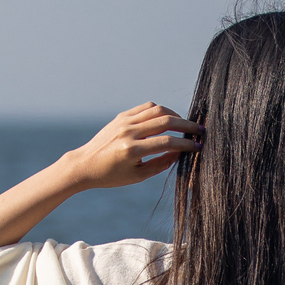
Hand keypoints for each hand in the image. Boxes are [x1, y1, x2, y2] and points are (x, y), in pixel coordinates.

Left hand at [69, 103, 202, 189]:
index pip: (166, 142)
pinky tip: (168, 119)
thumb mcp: (138, 176)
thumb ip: (161, 164)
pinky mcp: (121, 116)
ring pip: (157, 110)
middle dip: (186, 125)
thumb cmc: (112, 175)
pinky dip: (160, 111)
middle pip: (165, 121)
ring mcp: (124, 122)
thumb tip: (180, 153)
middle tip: (199, 130)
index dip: (185, 144)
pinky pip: (146, 108)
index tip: (198, 146)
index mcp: (132, 150)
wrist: (85, 164)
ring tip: (184, 125)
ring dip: (175, 115)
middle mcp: (128, 132)